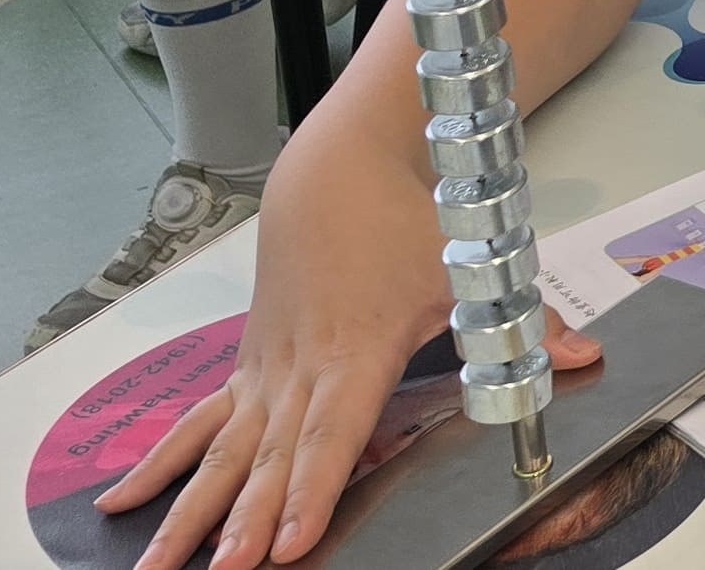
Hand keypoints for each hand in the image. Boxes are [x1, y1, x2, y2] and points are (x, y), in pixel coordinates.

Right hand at [96, 147, 602, 569]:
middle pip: (268, 457)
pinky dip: (159, 466)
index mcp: (357, 352)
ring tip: (158, 566)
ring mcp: (264, 371)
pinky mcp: (245, 368)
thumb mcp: (471, 270)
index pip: (333, 435)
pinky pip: (195, 425)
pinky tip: (123, 505)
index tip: (289, 542)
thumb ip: (523, 326)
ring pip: (220, 452)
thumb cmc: (405, 223)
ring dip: (188, 511)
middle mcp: (299, 369)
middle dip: (243, 521)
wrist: (339, 172)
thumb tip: (581, 358)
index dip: (312, 490)